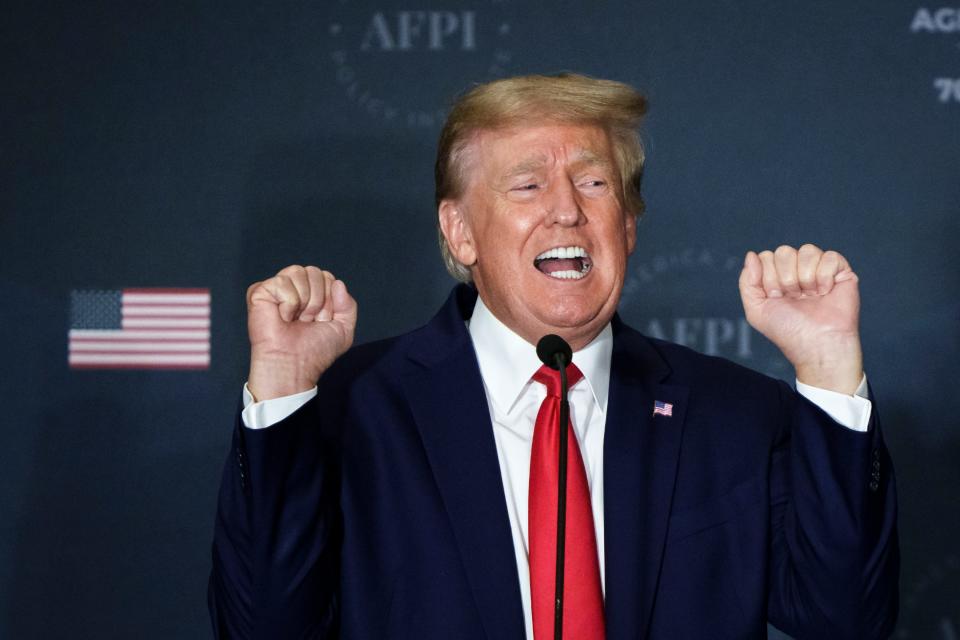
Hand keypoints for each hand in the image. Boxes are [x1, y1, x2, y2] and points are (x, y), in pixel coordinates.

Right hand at [246, 265, 356, 400]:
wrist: (294, 365)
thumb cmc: (314, 352)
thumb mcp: (343, 329)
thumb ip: (348, 305)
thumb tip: (338, 283)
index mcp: (311, 294)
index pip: (328, 277)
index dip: (330, 300)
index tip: (322, 320)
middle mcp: (294, 289)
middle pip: (315, 272)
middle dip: (318, 299)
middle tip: (307, 320)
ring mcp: (276, 289)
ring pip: (298, 271)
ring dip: (304, 301)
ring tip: (295, 319)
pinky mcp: (259, 292)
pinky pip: (282, 281)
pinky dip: (288, 303)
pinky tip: (282, 317)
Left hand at [739, 244, 862, 393]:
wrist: (817, 345)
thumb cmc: (789, 331)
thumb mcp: (756, 310)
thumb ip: (747, 282)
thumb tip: (751, 255)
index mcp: (777, 277)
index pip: (766, 257)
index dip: (768, 277)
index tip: (776, 297)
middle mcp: (797, 271)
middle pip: (784, 251)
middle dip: (786, 278)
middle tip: (793, 298)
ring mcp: (819, 269)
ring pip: (807, 250)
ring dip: (805, 278)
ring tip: (810, 296)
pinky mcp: (841, 271)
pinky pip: (830, 256)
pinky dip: (824, 277)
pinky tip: (825, 292)